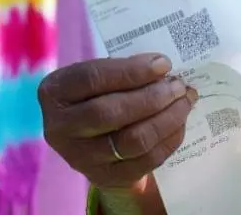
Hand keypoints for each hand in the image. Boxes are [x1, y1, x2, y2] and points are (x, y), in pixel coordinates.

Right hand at [38, 53, 195, 190]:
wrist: (93, 138)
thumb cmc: (100, 93)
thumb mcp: (100, 76)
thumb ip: (124, 70)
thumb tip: (164, 69)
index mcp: (55, 92)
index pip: (92, 78)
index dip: (131, 70)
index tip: (164, 64)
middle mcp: (60, 128)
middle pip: (110, 112)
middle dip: (153, 97)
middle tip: (179, 85)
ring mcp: (80, 157)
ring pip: (131, 140)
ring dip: (166, 119)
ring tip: (185, 101)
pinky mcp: (104, 177)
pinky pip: (145, 160)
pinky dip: (169, 139)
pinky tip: (180, 123)